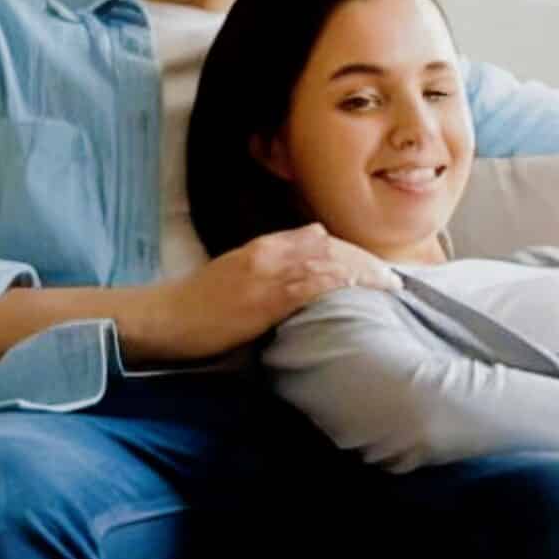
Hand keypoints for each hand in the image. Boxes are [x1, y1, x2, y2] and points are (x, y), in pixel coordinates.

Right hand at [133, 224, 403, 361]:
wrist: (164, 319)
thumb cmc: (199, 308)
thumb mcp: (237, 280)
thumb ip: (271, 272)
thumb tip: (308, 268)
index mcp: (261, 247)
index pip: (317, 240)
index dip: (350, 254)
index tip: (375, 268)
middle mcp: (268, 252)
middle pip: (331, 247)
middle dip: (365, 261)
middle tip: (394, 279)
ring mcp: (268, 272)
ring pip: (329, 260)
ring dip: (366, 271)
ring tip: (394, 285)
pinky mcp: (267, 295)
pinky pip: (315, 283)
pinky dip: (347, 282)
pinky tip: (369, 289)